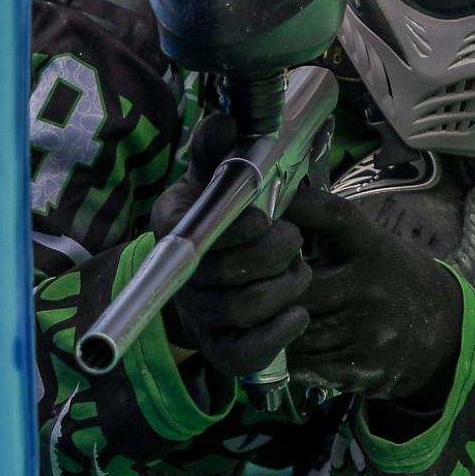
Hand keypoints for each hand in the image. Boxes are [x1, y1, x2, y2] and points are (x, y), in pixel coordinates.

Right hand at [150, 114, 311, 378]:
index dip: (236, 229)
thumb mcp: (218, 175)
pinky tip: (298, 313)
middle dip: (271, 254)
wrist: (219, 267)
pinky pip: (244, 354)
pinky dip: (277, 334)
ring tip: (300, 270)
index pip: (194, 235)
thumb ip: (218, 148)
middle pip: (222, 275)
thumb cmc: (224, 212)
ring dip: (282, 288)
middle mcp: (180, 277)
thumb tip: (224, 121)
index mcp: (174, 226)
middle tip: (295, 239)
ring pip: (239, 311)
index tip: (267, 216)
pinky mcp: (220, 350)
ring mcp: (198, 317)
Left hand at [282, 184, 463, 406]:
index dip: (298, 207)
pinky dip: (287, 353)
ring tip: (261, 314)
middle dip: (271, 284)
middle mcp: (372, 288)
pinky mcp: (361, 369)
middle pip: (298, 283)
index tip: (272, 209)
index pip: (333, 215)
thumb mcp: (373, 244)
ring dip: (272, 323)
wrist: (445, 333)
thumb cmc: (393, 278)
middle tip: (250, 281)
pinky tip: (284, 342)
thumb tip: (274, 202)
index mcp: (375, 249)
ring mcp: (367, 333)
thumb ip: (329, 227)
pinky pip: (305, 363)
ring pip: (294, 328)